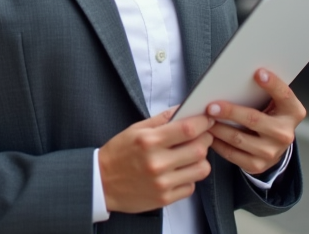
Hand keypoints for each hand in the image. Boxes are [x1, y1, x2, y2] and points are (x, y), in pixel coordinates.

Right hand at [98, 107, 213, 214]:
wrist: (101, 183)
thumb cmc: (118, 153)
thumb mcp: (135, 130)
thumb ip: (161, 120)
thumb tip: (183, 109)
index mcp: (149, 141)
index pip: (187, 129)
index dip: (202, 122)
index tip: (207, 119)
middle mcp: (157, 163)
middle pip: (199, 149)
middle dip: (205, 139)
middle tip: (202, 136)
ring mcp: (162, 183)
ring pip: (201, 169)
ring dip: (200, 160)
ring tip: (191, 155)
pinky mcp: (164, 199)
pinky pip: (191, 187)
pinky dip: (189, 178)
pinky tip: (179, 172)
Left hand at [205, 69, 305, 175]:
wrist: (273, 144)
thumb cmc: (268, 114)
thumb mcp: (273, 101)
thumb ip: (261, 90)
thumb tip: (235, 75)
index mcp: (292, 112)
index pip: (284, 95)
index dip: (273, 84)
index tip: (258, 72)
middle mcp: (285, 134)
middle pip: (254, 119)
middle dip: (230, 112)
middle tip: (211, 107)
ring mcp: (272, 152)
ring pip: (238, 138)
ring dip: (218, 128)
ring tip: (204, 120)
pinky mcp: (258, 165)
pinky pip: (232, 153)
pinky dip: (217, 143)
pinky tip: (208, 134)